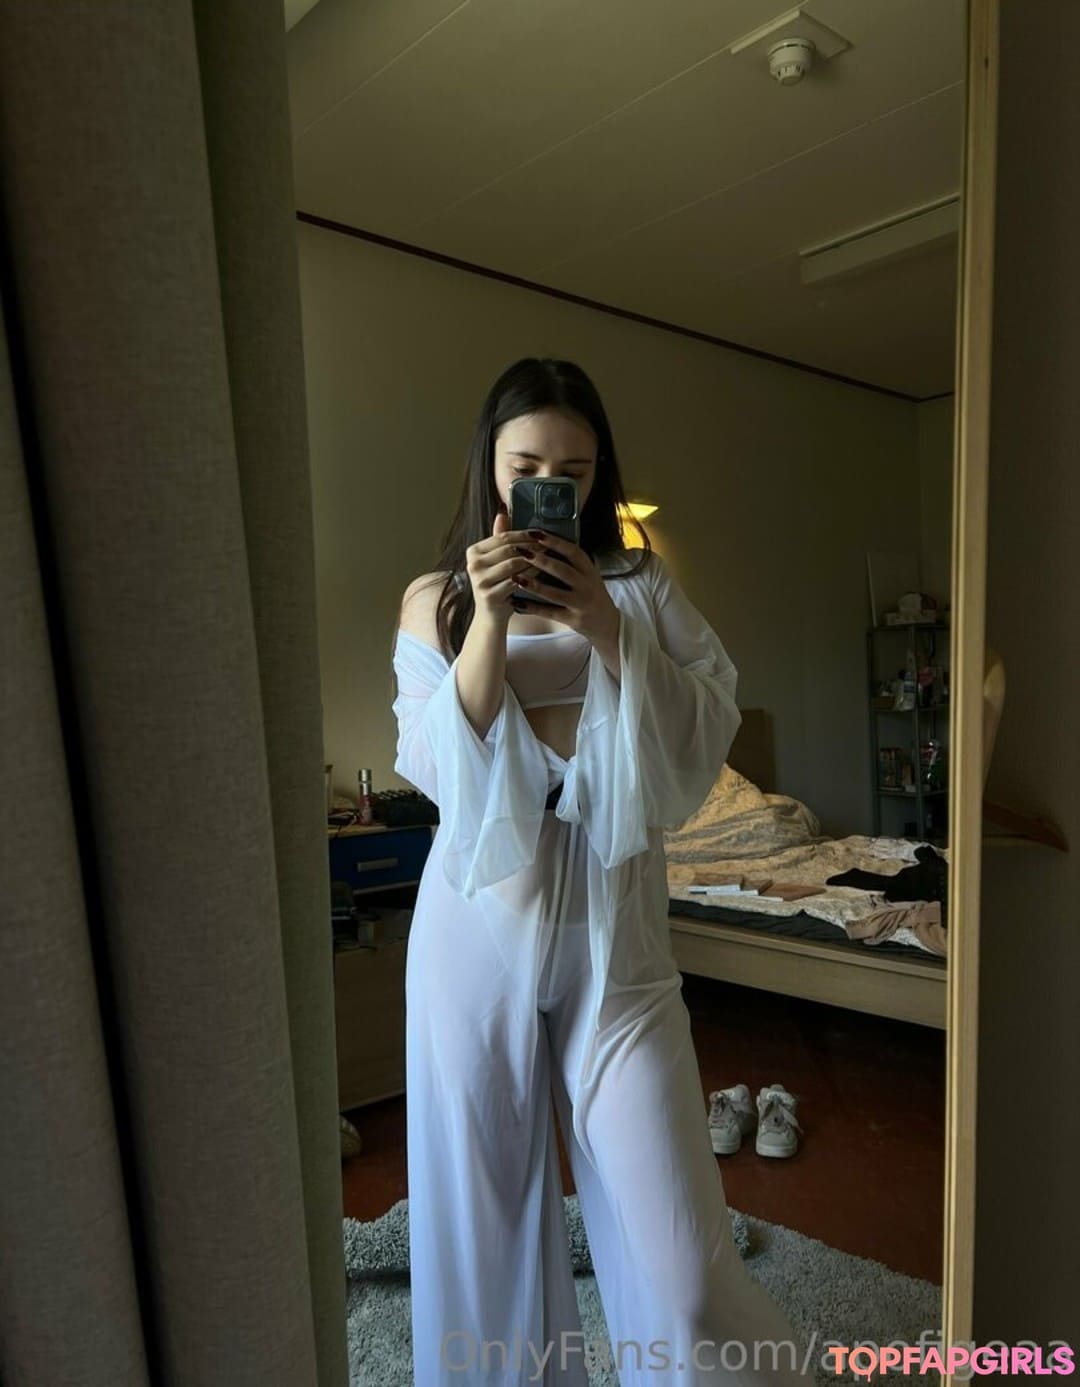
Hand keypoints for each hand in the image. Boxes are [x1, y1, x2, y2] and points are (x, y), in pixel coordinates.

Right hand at [464, 507, 542, 627]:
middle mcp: (472, 565)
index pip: (502, 537)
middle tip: (549, 543)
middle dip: (530, 545)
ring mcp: (479, 581)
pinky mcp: (489, 595)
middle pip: (508, 549)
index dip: (523, 533)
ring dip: (534, 558)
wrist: (491, 617)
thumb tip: (503, 510)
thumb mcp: (496, 561)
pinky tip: (544, 572)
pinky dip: (532, 575)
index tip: (540, 532)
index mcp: (473, 552)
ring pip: (514, 563)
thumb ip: (500, 537)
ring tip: (550, 555)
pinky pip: (517, 580)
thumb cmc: (498, 585)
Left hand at [511, 531, 620, 652]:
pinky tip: (517, 602)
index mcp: (589, 569)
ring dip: (533, 585)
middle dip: (540, 560)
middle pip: (562, 570)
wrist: (606, 622)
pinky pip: (550, 612)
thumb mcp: (586, 574)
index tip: (535, 533)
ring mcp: (581, 603)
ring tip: (515, 577)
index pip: (573, 551)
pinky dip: (532, 608)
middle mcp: (587, 585)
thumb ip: (569, 561)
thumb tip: (542, 541)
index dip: (554, 542)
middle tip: (520, 551)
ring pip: (554, 593)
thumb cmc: (589, 592)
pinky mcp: (573, 620)